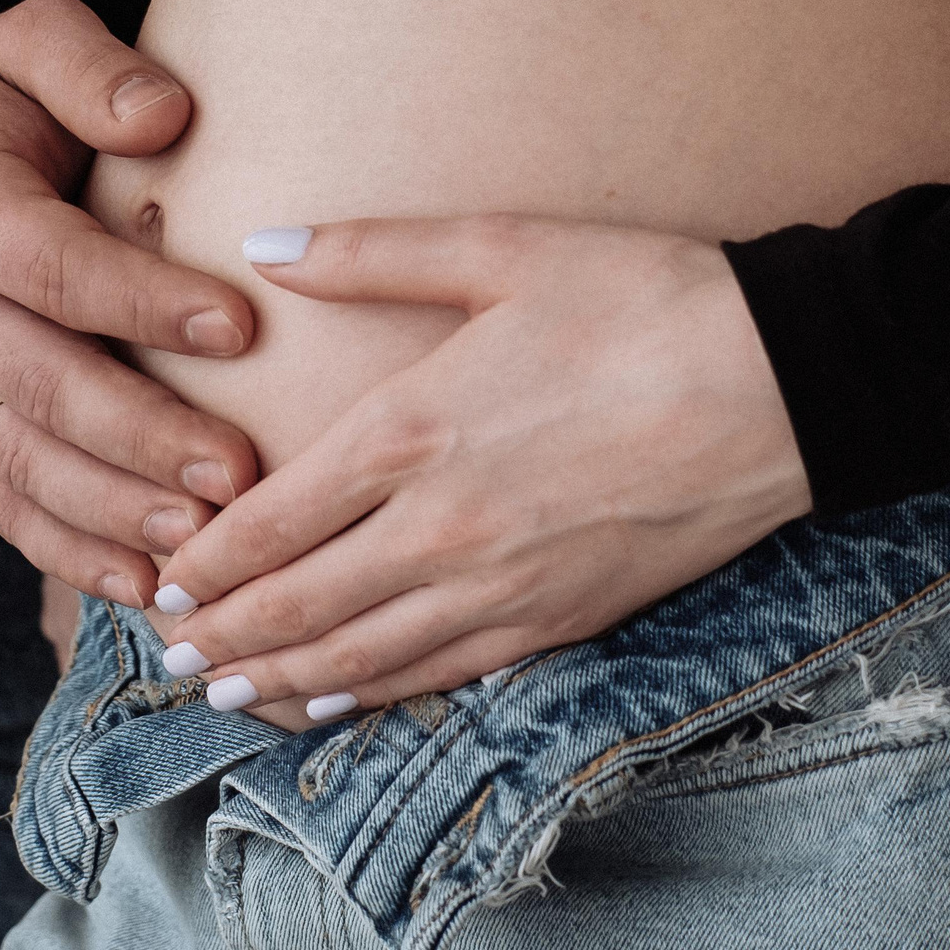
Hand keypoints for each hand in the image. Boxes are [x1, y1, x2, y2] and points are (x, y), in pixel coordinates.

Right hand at [0, 0, 260, 607]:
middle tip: (238, 473)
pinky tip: (147, 591)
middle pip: (45, 386)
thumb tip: (168, 116)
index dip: (142, 300)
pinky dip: (71, 556)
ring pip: (25, 464)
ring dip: (112, 513)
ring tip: (201, 544)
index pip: (57, 265)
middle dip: (142, 436)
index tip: (239, 326)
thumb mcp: (27, 42)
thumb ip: (92, 67)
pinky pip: (8, 507)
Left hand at [145, 216, 810, 724]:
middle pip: (297, 603)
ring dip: (280, 679)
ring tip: (222, 694)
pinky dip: (372, 696)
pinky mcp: (561, 620)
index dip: (204, 562)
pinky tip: (333, 704)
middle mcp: (440, 526)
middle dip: (223, 637)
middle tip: (166, 655)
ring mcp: (502, 585)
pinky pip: (442, 675)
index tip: (159, 581)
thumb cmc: (647, 300)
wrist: (790, 384)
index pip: (270, 519)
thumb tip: (263, 245)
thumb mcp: (503, 245)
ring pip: (360, 655)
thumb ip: (371, 251)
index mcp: (411, 429)